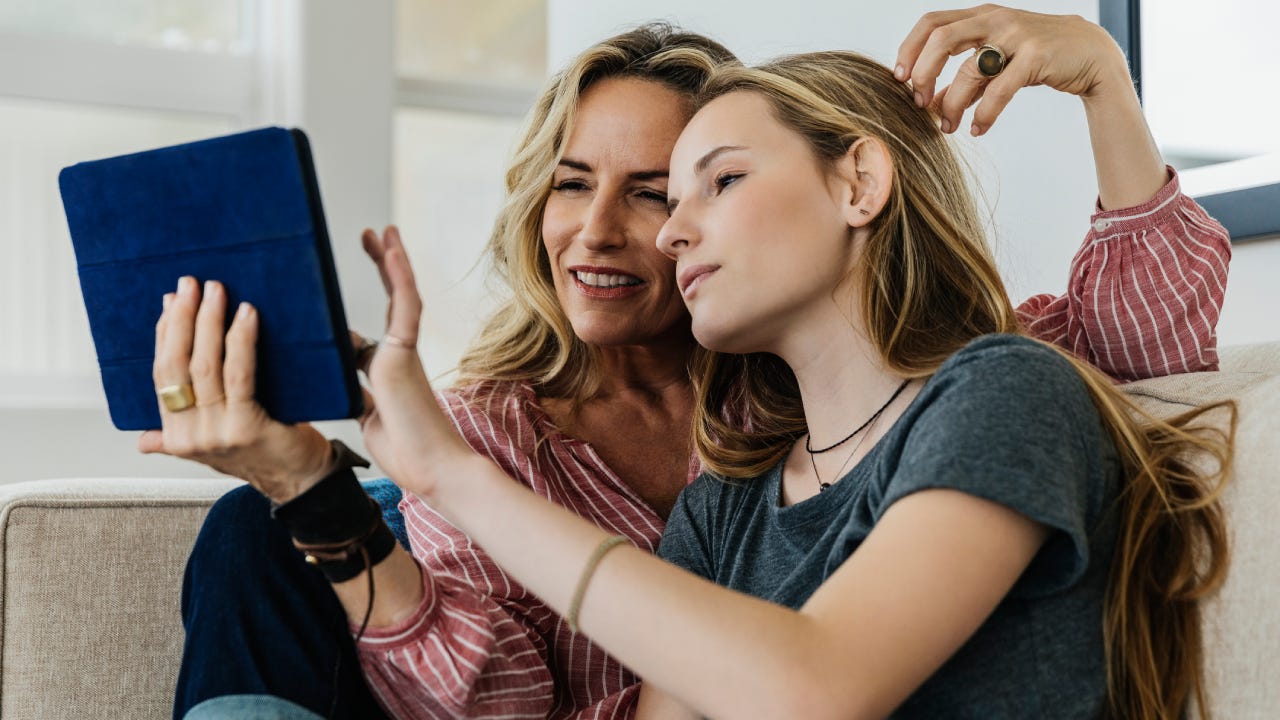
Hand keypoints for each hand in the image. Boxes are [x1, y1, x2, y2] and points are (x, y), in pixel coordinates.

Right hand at [139, 276, 333, 502]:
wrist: (301, 482)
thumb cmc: (263, 455)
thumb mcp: (212, 449)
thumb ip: (175, 440)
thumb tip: (143, 438)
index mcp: (175, 435)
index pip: (162, 374)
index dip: (165, 334)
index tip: (171, 301)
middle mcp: (189, 436)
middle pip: (178, 365)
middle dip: (184, 319)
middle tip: (191, 284)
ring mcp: (217, 432)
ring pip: (205, 366)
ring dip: (210, 322)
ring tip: (217, 291)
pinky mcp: (246, 427)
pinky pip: (240, 375)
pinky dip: (241, 340)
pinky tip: (247, 315)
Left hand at [355, 226, 472, 497]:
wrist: (431, 469)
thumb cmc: (404, 451)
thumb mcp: (363, 414)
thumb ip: (350, 390)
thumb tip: (330, 371)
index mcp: (386, 371)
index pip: (373, 326)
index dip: (360, 309)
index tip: (349, 287)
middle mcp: (398, 355)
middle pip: (392, 300)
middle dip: (383, 266)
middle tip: (373, 235)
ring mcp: (404, 352)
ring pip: (402, 296)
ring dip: (393, 262)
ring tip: (382, 231)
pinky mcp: (406, 353)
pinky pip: (405, 307)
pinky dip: (399, 278)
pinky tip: (392, 252)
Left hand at [895, 5, 1129, 135]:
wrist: (1091, 54)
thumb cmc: (1037, 56)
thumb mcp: (996, 60)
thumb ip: (963, 77)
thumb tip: (929, 103)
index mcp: (980, 16)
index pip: (932, 23)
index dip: (909, 49)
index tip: (899, 79)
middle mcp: (995, 19)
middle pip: (941, 38)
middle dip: (923, 73)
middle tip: (918, 103)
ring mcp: (1017, 34)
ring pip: (969, 69)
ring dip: (951, 104)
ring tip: (948, 127)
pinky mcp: (1036, 56)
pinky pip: (1000, 89)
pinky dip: (984, 114)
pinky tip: (978, 129)